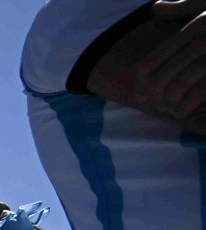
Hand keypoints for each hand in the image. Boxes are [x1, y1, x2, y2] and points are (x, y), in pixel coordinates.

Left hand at [137, 0, 205, 114]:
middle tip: (150, 101)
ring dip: (169, 100)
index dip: (145, 71)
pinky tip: (181, 111)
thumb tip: (156, 8)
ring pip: (181, 82)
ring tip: (168, 108)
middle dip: (154, 90)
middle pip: (167, 68)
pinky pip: (201, 90)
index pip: (163, 50)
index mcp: (203, 22)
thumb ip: (185, 7)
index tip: (139, 83)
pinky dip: (187, 103)